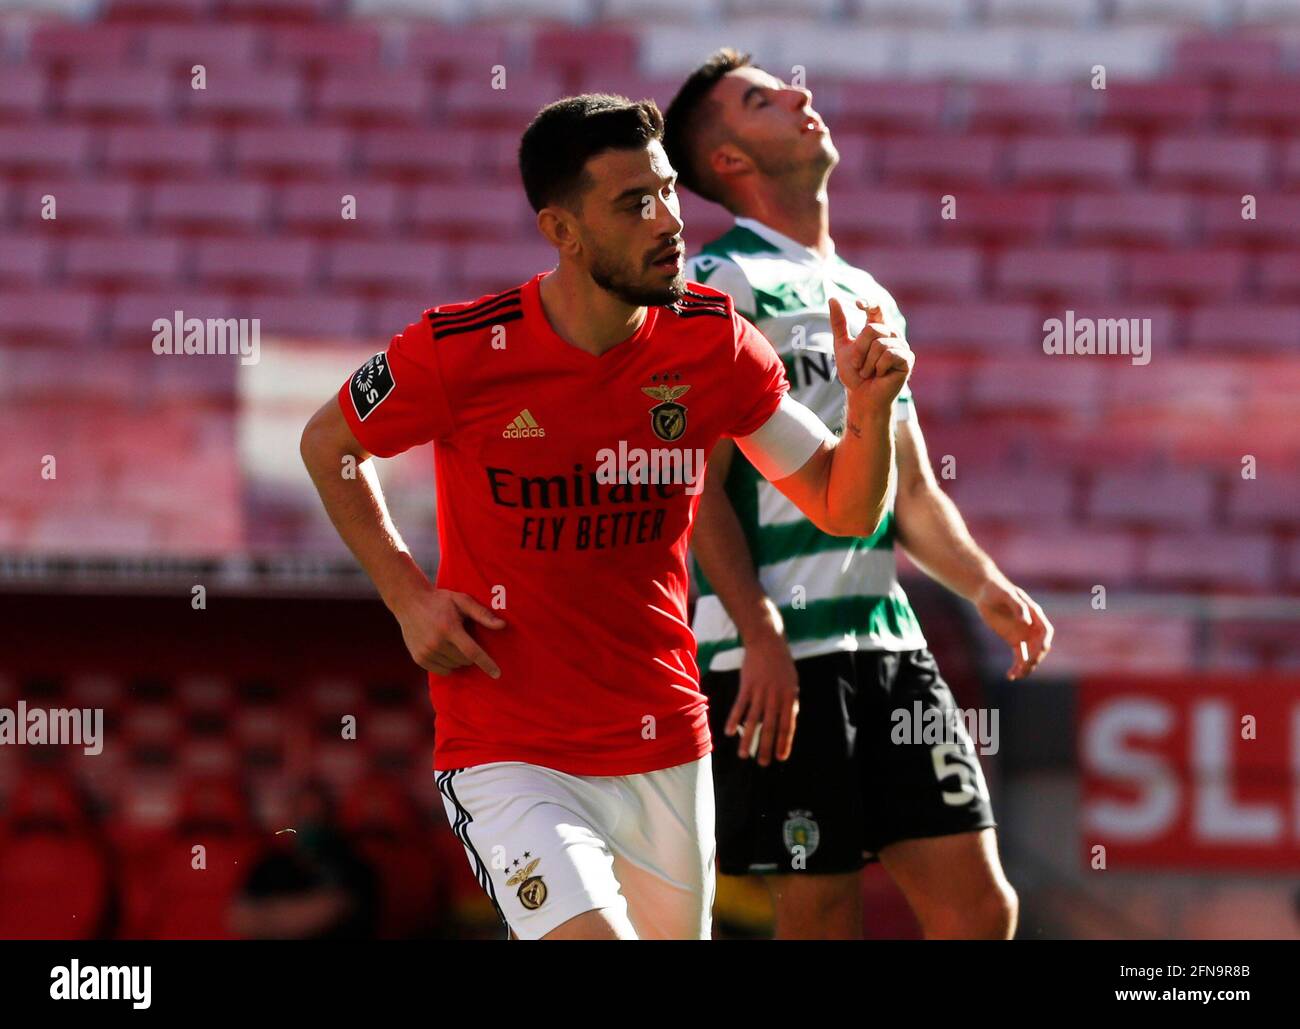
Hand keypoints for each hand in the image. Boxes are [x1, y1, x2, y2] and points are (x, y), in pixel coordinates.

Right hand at [392, 586, 505, 677]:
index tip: (497, 674)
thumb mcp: (462, 600)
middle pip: (465, 660)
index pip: (472, 652)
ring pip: (454, 666)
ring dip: (459, 659)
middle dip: (470, 653)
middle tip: (462, 636)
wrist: (409, 601)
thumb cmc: (440, 600)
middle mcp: (436, 643)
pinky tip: (444, 649)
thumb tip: (503, 625)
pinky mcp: (418, 659)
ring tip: (451, 641)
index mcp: (449, 628)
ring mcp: (425, 652)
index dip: (486, 664)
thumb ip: (482, 614)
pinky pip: (442, 671)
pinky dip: (448, 664)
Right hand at [727, 632, 799, 764]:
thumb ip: (790, 703)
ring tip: (743, 755)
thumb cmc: (782, 664)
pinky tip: (730, 732)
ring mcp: (760, 691)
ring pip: (753, 720)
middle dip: (766, 747)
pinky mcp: (746, 686)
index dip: (784, 742)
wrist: (767, 642)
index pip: (788, 725)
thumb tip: (786, 723)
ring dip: (747, 739)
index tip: (780, 758)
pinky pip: (740, 706)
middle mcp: (775, 697)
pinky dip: (734, 720)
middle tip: (762, 763)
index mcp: (790, 697)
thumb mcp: (792, 683)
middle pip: (770, 726)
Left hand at [828, 297, 912, 413]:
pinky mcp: (907, 359)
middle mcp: (891, 334)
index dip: (869, 303)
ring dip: (867, 363)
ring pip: (879, 344)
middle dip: (859, 351)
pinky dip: (878, 368)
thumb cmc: (853, 373)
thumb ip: (839, 323)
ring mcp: (901, 346)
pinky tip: (881, 375)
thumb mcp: (842, 346)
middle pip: (872, 329)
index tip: (858, 304)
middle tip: (859, 366)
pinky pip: (889, 355)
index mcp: (878, 329)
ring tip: (870, 373)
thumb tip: (833, 298)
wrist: (862, 396)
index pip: (876, 308)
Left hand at [975, 578, 1052, 679]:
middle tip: (1024, 667)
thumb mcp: (1006, 594)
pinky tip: (1010, 676)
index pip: (1046, 631)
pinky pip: (1019, 656)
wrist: (984, 592)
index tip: (1040, 651)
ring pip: (1030, 655)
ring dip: (1026, 667)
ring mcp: (1024, 634)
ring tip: (1016, 675)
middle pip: (1040, 647)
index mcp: (1034, 614)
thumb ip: (1017, 606)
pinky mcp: (1014, 640)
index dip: (1044, 642)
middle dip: (1034, 658)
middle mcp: (1032, 627)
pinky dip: (1017, 667)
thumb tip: (1026, 621)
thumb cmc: (996, 590)